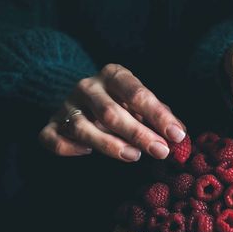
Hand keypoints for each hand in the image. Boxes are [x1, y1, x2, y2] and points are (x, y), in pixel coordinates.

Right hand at [39, 64, 186, 160]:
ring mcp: (67, 106)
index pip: (136, 93)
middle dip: (139, 134)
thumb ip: (159, 116)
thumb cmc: (120, 103)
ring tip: (133, 156)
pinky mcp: (51, 125)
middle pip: (111, 112)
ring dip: (109, 144)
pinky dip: (69, 148)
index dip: (158, 115)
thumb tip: (180, 135)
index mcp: (112, 75)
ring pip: (83, 127)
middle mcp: (87, 87)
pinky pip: (54, 139)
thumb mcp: (140, 103)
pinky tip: (86, 153)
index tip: (176, 135)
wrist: (80, 99)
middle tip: (161, 152)